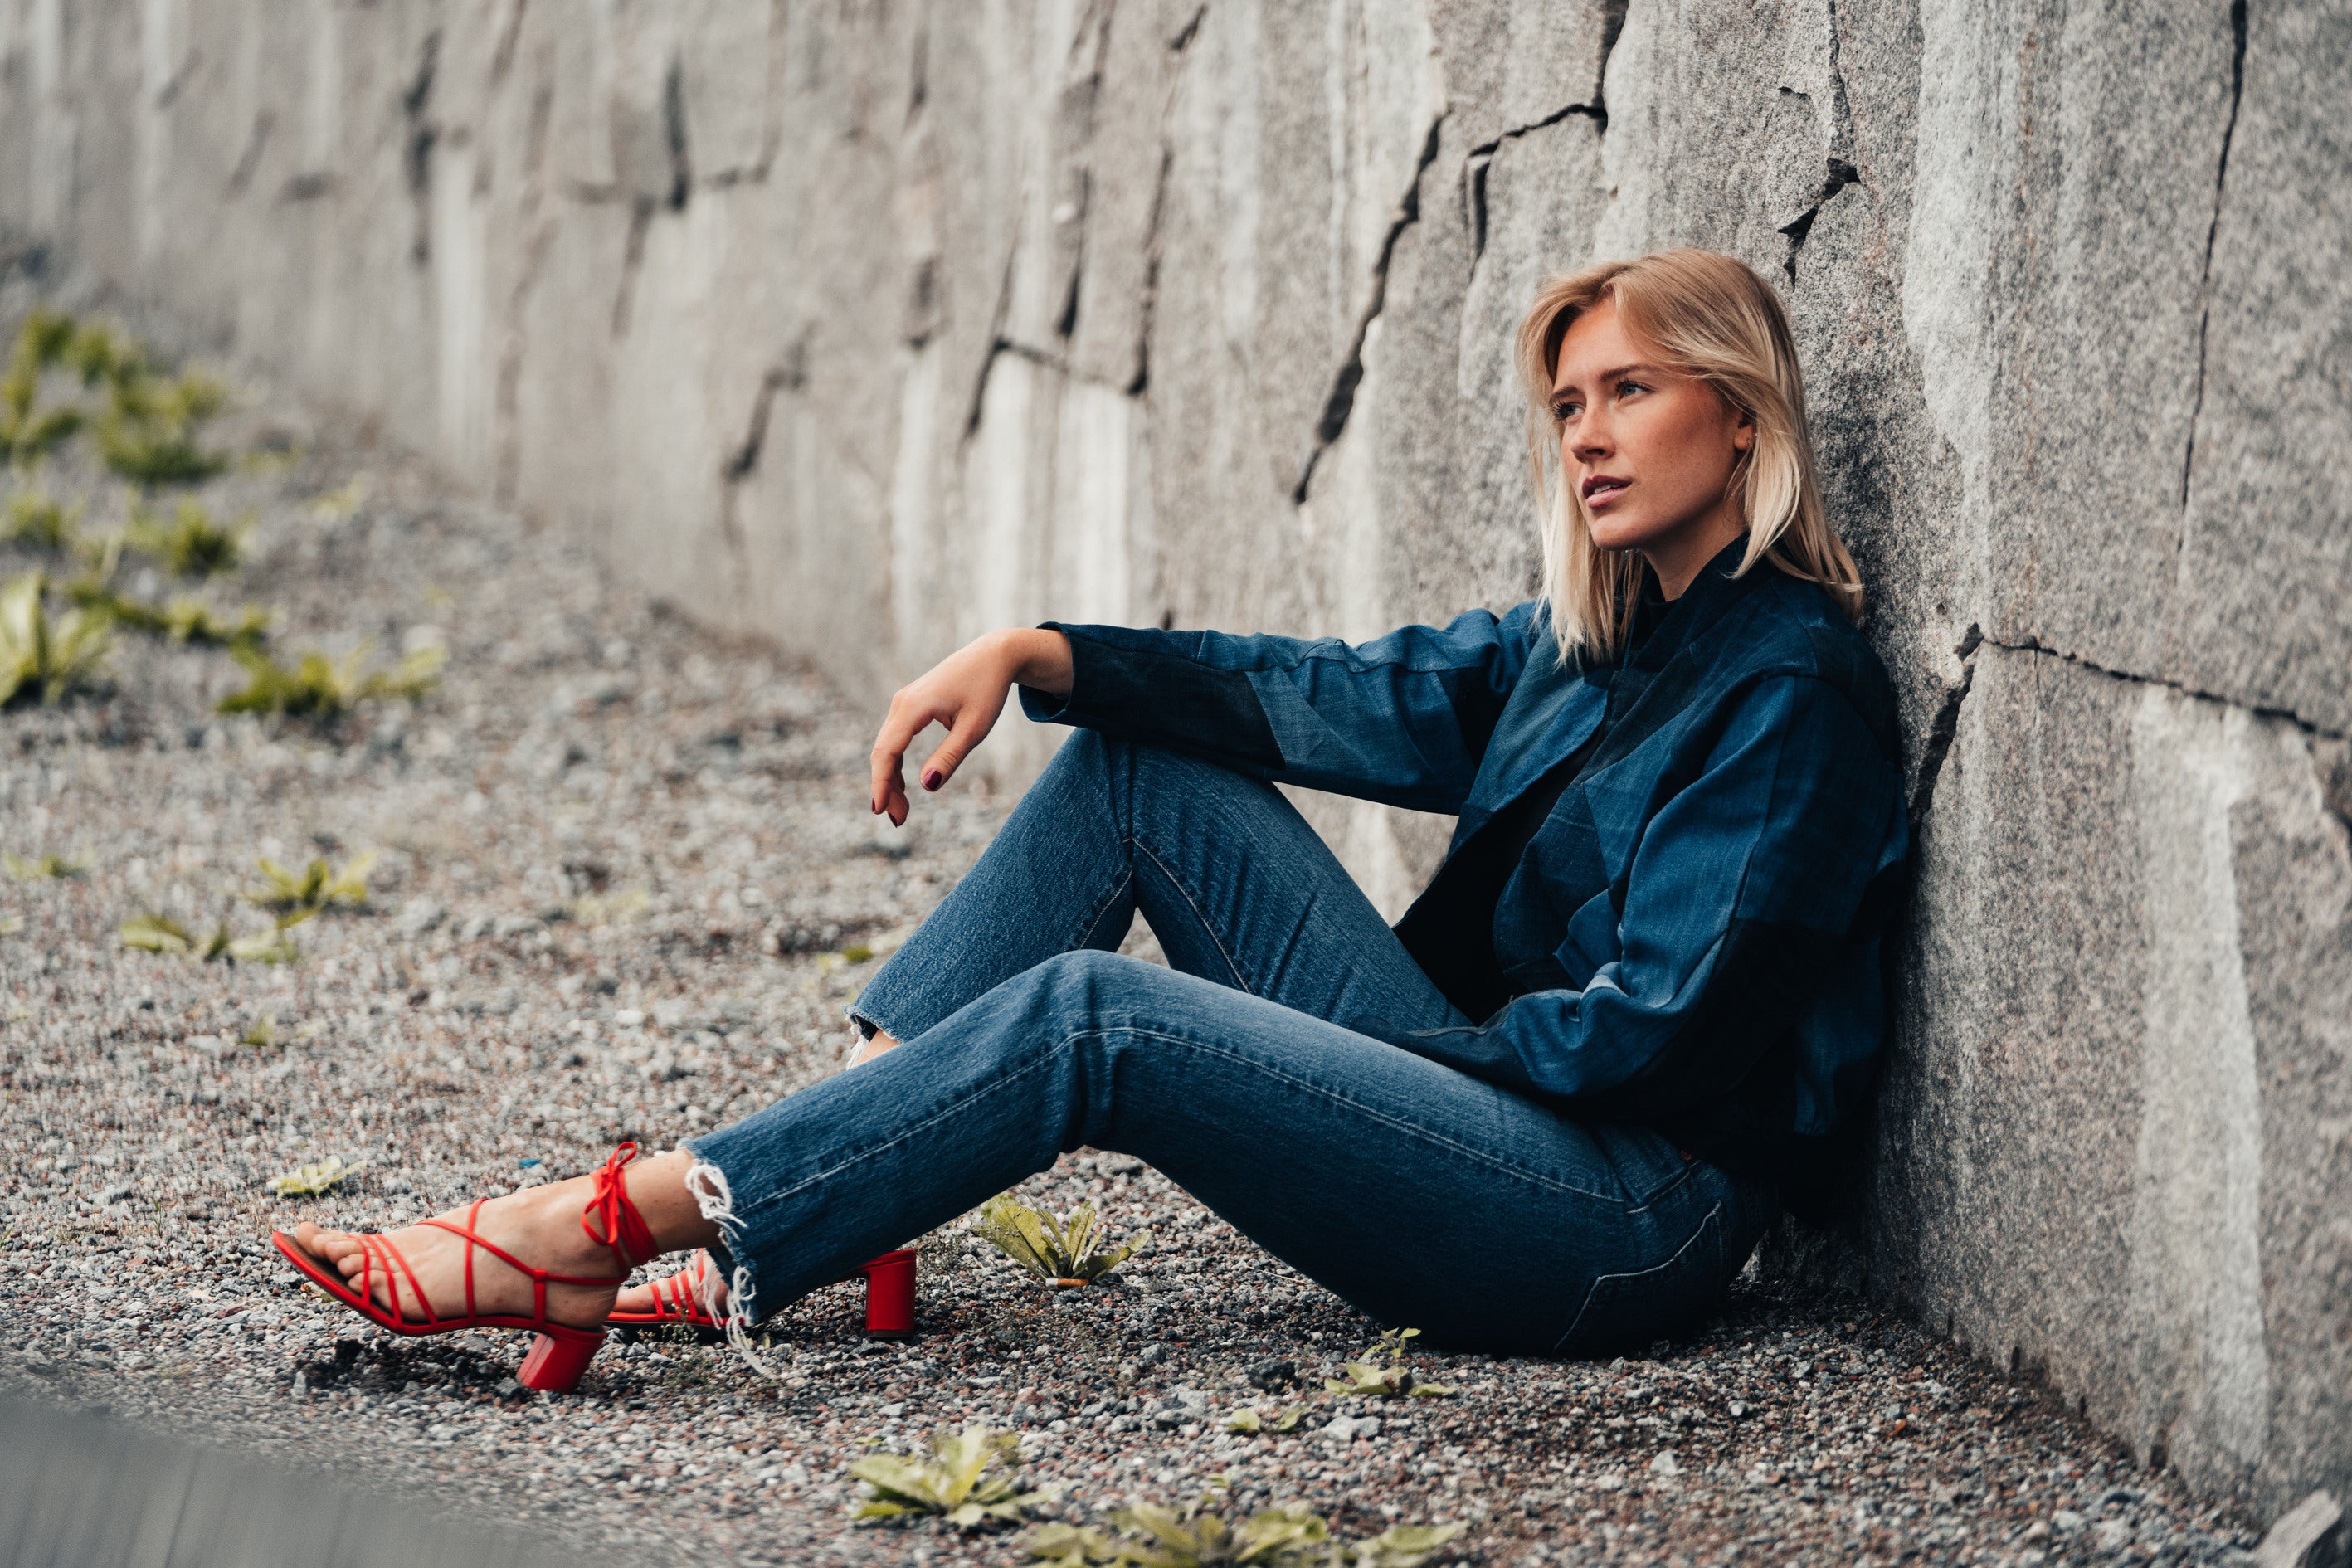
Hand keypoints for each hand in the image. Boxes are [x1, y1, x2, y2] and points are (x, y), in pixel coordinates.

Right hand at [868, 629, 1071, 824]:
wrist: (993, 657)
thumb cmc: (987, 690)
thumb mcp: (974, 729)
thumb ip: (950, 757)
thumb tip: (926, 786)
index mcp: (914, 706)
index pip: (888, 751)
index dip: (881, 783)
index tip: (878, 811)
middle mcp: (901, 703)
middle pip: (883, 752)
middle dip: (886, 788)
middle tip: (899, 821)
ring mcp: (903, 703)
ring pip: (887, 748)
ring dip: (890, 779)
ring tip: (903, 812)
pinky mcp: (909, 707)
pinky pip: (895, 740)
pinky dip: (896, 764)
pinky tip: (904, 787)